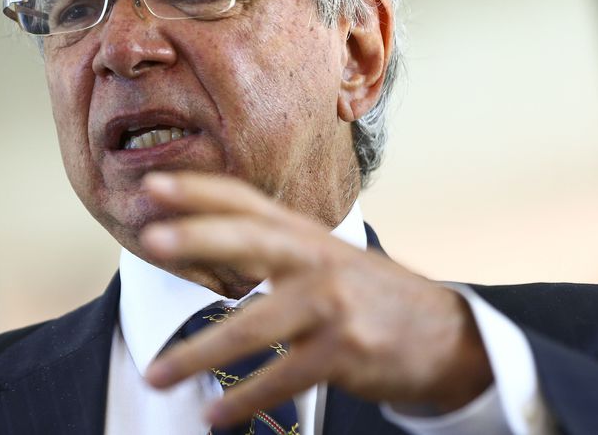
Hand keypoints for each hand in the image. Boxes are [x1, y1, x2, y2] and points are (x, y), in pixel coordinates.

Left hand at [139, 172, 492, 426]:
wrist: (448, 336)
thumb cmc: (369, 296)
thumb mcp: (325, 257)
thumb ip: (273, 244)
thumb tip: (198, 235)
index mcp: (304, 234)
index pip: (246, 201)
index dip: (199, 190)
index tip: (152, 186)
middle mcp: (317, 260)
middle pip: (250, 240)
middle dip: (198, 237)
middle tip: (150, 239)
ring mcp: (332, 305)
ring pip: (254, 327)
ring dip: (198, 353)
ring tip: (155, 376)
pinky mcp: (346, 351)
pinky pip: (282, 378)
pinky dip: (244, 400)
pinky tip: (214, 415)